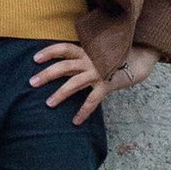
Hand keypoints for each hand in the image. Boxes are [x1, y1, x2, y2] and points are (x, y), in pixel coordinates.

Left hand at [32, 40, 156, 125]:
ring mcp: (97, 73)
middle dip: (47, 75)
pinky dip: (83, 111)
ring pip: (74, 84)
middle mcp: (90, 60)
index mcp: (86, 50)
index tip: (35, 59)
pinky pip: (92, 100)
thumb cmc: (114, 56)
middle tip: (32, 83)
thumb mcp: (97, 52)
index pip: (64, 48)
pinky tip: (76, 121)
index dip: (49, 52)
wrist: (138, 60)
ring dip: (60, 94)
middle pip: (63, 66)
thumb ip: (83, 56)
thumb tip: (64, 63)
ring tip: (48, 104)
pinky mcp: (106, 85)